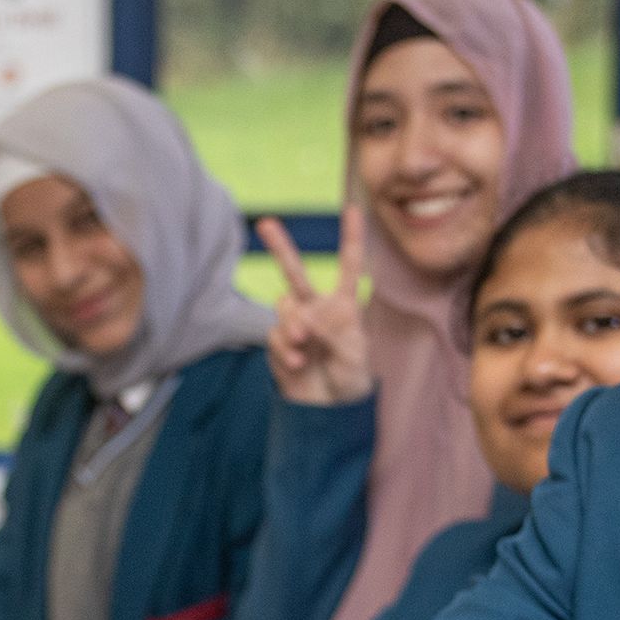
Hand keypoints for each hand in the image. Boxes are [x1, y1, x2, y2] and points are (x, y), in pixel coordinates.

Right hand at [257, 206, 376, 404]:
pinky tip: (299, 363)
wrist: (328, 410)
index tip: (354, 209)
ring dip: (293, 324)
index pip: (347, 266)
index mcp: (342, 306)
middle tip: (264, 224)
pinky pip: (275, 336)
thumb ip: (334, 331)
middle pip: (295, 273)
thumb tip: (306, 318)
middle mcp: (315, 310)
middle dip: (280, 247)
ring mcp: (295, 326)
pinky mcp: (279, 344)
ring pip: (282, 307)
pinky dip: (287, 348)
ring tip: (305, 344)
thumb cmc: (350, 380)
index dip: (350, 238)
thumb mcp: (355, 354)